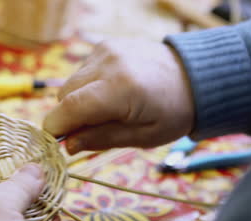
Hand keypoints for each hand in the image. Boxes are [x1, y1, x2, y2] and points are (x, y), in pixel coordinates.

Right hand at [43, 38, 193, 153]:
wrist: (194, 77)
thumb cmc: (173, 112)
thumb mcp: (142, 137)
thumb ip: (101, 139)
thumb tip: (68, 145)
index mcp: (121, 89)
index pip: (70, 107)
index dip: (56, 128)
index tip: (58, 143)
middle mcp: (109, 63)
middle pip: (64, 95)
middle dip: (69, 117)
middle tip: (91, 130)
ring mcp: (106, 50)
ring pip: (70, 84)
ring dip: (78, 101)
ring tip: (107, 109)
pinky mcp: (105, 45)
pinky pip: (81, 72)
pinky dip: (87, 87)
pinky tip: (110, 91)